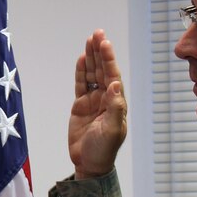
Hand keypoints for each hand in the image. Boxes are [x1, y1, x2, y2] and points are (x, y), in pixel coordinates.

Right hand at [68, 29, 126, 178]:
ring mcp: (93, 101)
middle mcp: (106, 98)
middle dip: (100, 52)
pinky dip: (81, 72)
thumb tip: (116, 84)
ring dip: (91, 58)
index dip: (108, 59)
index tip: (104, 43)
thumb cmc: (103, 149)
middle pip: (103, 70)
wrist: (88, 163)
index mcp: (116, 102)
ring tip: (90, 40)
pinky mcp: (81, 106)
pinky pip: (81, 84)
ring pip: (92, 74)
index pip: (112, 75)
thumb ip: (114, 107)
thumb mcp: (111, 130)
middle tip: (97, 33)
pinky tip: (82, 59)